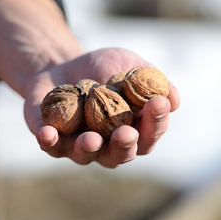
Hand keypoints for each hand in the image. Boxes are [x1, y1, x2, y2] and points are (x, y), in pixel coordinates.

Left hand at [23, 48, 179, 167]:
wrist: (61, 64)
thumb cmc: (102, 68)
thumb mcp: (130, 65)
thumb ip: (151, 81)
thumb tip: (173, 99)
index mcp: (133, 130)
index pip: (150, 134)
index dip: (156, 122)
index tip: (158, 104)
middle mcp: (108, 144)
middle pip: (120, 154)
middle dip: (124, 145)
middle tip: (126, 133)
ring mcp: (78, 145)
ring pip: (86, 155)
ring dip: (89, 148)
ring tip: (90, 139)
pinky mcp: (52, 140)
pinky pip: (51, 146)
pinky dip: (49, 141)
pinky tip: (47, 133)